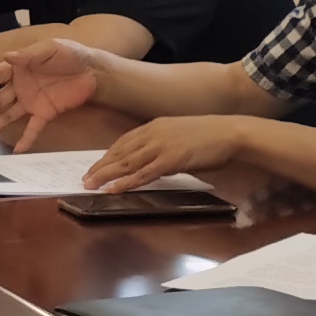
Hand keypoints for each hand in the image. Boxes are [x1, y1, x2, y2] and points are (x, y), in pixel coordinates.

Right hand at [0, 40, 101, 148]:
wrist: (94, 70)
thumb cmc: (71, 54)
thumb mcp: (50, 49)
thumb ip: (29, 55)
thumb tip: (7, 56)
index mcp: (20, 67)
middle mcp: (21, 85)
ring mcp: (32, 101)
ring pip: (11, 114)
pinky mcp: (45, 113)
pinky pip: (33, 127)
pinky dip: (26, 138)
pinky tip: (17, 150)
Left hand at [85, 114, 254, 191]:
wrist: (231, 132)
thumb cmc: (211, 137)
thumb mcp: (180, 136)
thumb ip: (164, 146)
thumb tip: (153, 161)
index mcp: (155, 126)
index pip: (123, 142)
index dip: (107, 155)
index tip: (95, 165)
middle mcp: (153, 133)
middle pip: (119, 152)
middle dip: (100, 166)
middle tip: (84, 179)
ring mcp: (161, 146)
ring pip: (126, 163)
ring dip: (106, 175)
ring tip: (90, 185)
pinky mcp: (170, 159)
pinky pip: (142, 174)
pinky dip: (125, 182)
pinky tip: (113, 189)